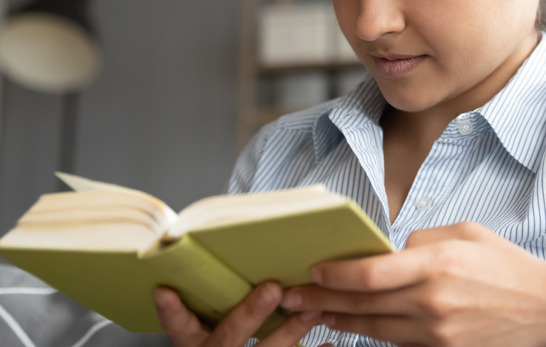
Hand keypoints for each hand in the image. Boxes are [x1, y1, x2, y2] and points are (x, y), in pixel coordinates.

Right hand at [155, 282, 319, 346]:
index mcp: (198, 344)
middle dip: (250, 313)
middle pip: (228, 337)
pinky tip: (331, 344)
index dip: (172, 311)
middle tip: (272, 289)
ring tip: (314, 309)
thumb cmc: (227, 344)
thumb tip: (229, 256)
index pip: (180, 327)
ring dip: (292, 331)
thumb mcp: (210, 331)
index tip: (165, 291)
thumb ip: (217, 303)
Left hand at [281, 222, 545, 346]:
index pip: (370, 274)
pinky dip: (372, 334)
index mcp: (437, 264)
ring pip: (373, 330)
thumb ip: (421, 239)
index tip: (312, 270)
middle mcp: (432, 302)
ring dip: (339, 321)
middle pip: (362, 306)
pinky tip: (353, 325)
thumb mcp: (466, 233)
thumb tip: (388, 250)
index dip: (335, 275)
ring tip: (315, 314)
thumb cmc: (507, 264)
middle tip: (292, 298)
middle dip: (322, 301)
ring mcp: (437, 333)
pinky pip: (398, 343)